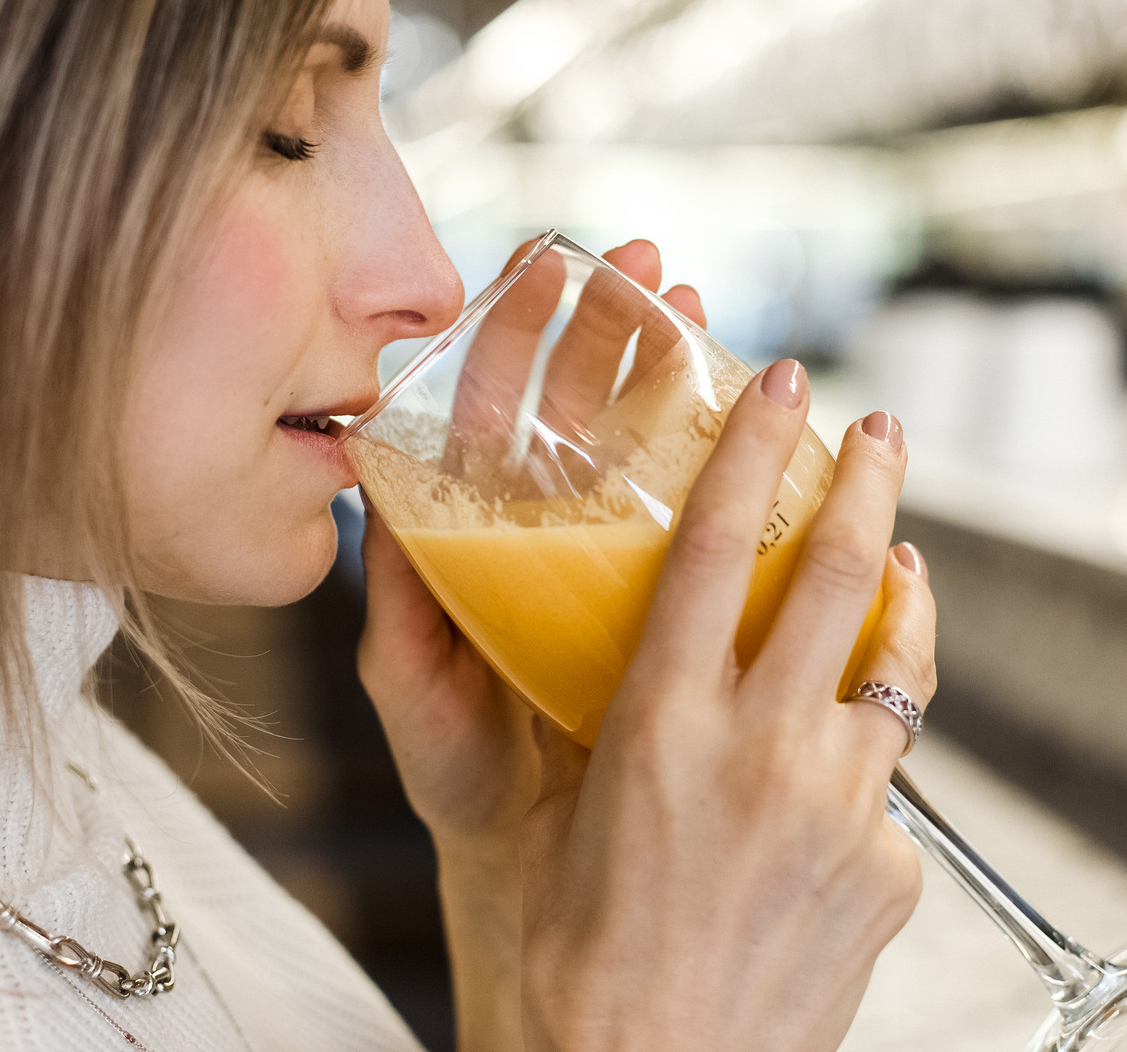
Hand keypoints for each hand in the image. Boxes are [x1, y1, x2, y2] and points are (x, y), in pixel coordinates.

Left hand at [357, 239, 706, 851]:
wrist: (546, 863)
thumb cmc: (462, 773)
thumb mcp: (409, 684)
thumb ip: (395, 596)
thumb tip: (371, 486)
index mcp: (483, 534)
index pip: (496, 406)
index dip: (517, 330)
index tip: (548, 263)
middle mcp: (555, 530)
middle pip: (582, 400)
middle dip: (613, 321)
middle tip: (649, 267)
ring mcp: (625, 558)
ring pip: (651, 437)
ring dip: (673, 361)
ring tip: (698, 304)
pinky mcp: (687, 597)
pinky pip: (714, 511)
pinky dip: (734, 451)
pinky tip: (755, 409)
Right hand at [518, 365, 937, 1051]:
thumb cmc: (578, 959)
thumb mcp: (562, 811)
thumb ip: (596, 709)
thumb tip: (603, 629)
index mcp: (658, 728)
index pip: (717, 547)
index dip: (751, 447)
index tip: (778, 381)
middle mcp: (761, 754)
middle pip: (839, 577)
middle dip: (869, 482)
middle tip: (879, 428)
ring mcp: (839, 812)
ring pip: (897, 668)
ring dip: (901, 603)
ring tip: (902, 563)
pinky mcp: (891, 870)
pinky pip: (887, 785)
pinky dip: (863, 759)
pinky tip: (832, 779)